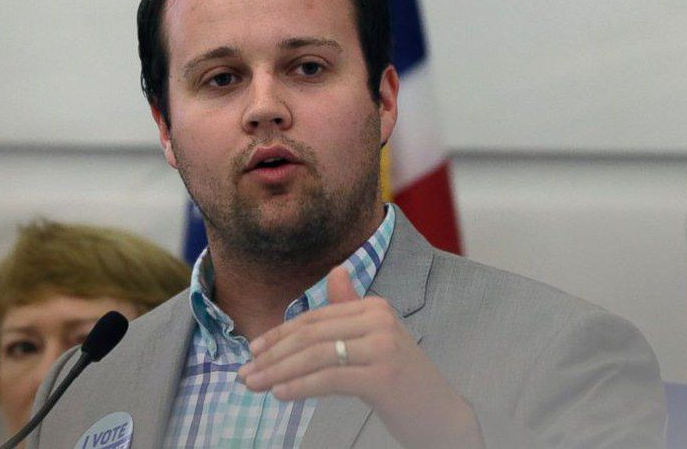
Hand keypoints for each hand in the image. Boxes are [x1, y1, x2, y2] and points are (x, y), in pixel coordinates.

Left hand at [237, 265, 482, 448]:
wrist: (442, 416)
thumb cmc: (402, 380)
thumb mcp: (376, 339)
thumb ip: (352, 307)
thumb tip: (336, 270)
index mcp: (375, 307)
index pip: (314, 318)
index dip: (279, 334)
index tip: (253, 351)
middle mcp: (380, 319)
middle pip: (311, 335)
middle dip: (272, 354)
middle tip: (244, 372)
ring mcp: (383, 346)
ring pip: (315, 356)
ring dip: (277, 372)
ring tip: (253, 385)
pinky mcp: (383, 376)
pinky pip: (330, 378)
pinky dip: (300, 386)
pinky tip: (279, 394)